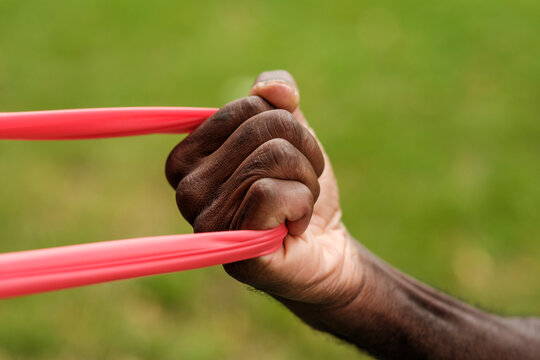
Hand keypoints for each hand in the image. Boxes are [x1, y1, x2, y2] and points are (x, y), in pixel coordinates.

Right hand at [165, 70, 362, 308]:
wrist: (326, 246)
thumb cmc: (299, 190)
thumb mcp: (292, 135)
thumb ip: (278, 102)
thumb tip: (270, 86)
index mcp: (190, 157)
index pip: (246, 107)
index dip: (286, 125)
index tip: (288, 158)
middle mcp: (187, 188)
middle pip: (263, 126)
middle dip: (302, 152)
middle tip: (297, 185)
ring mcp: (205, 221)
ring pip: (274, 156)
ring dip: (306, 179)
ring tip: (296, 206)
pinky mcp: (231, 247)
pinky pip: (273, 192)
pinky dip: (302, 204)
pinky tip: (294, 227)